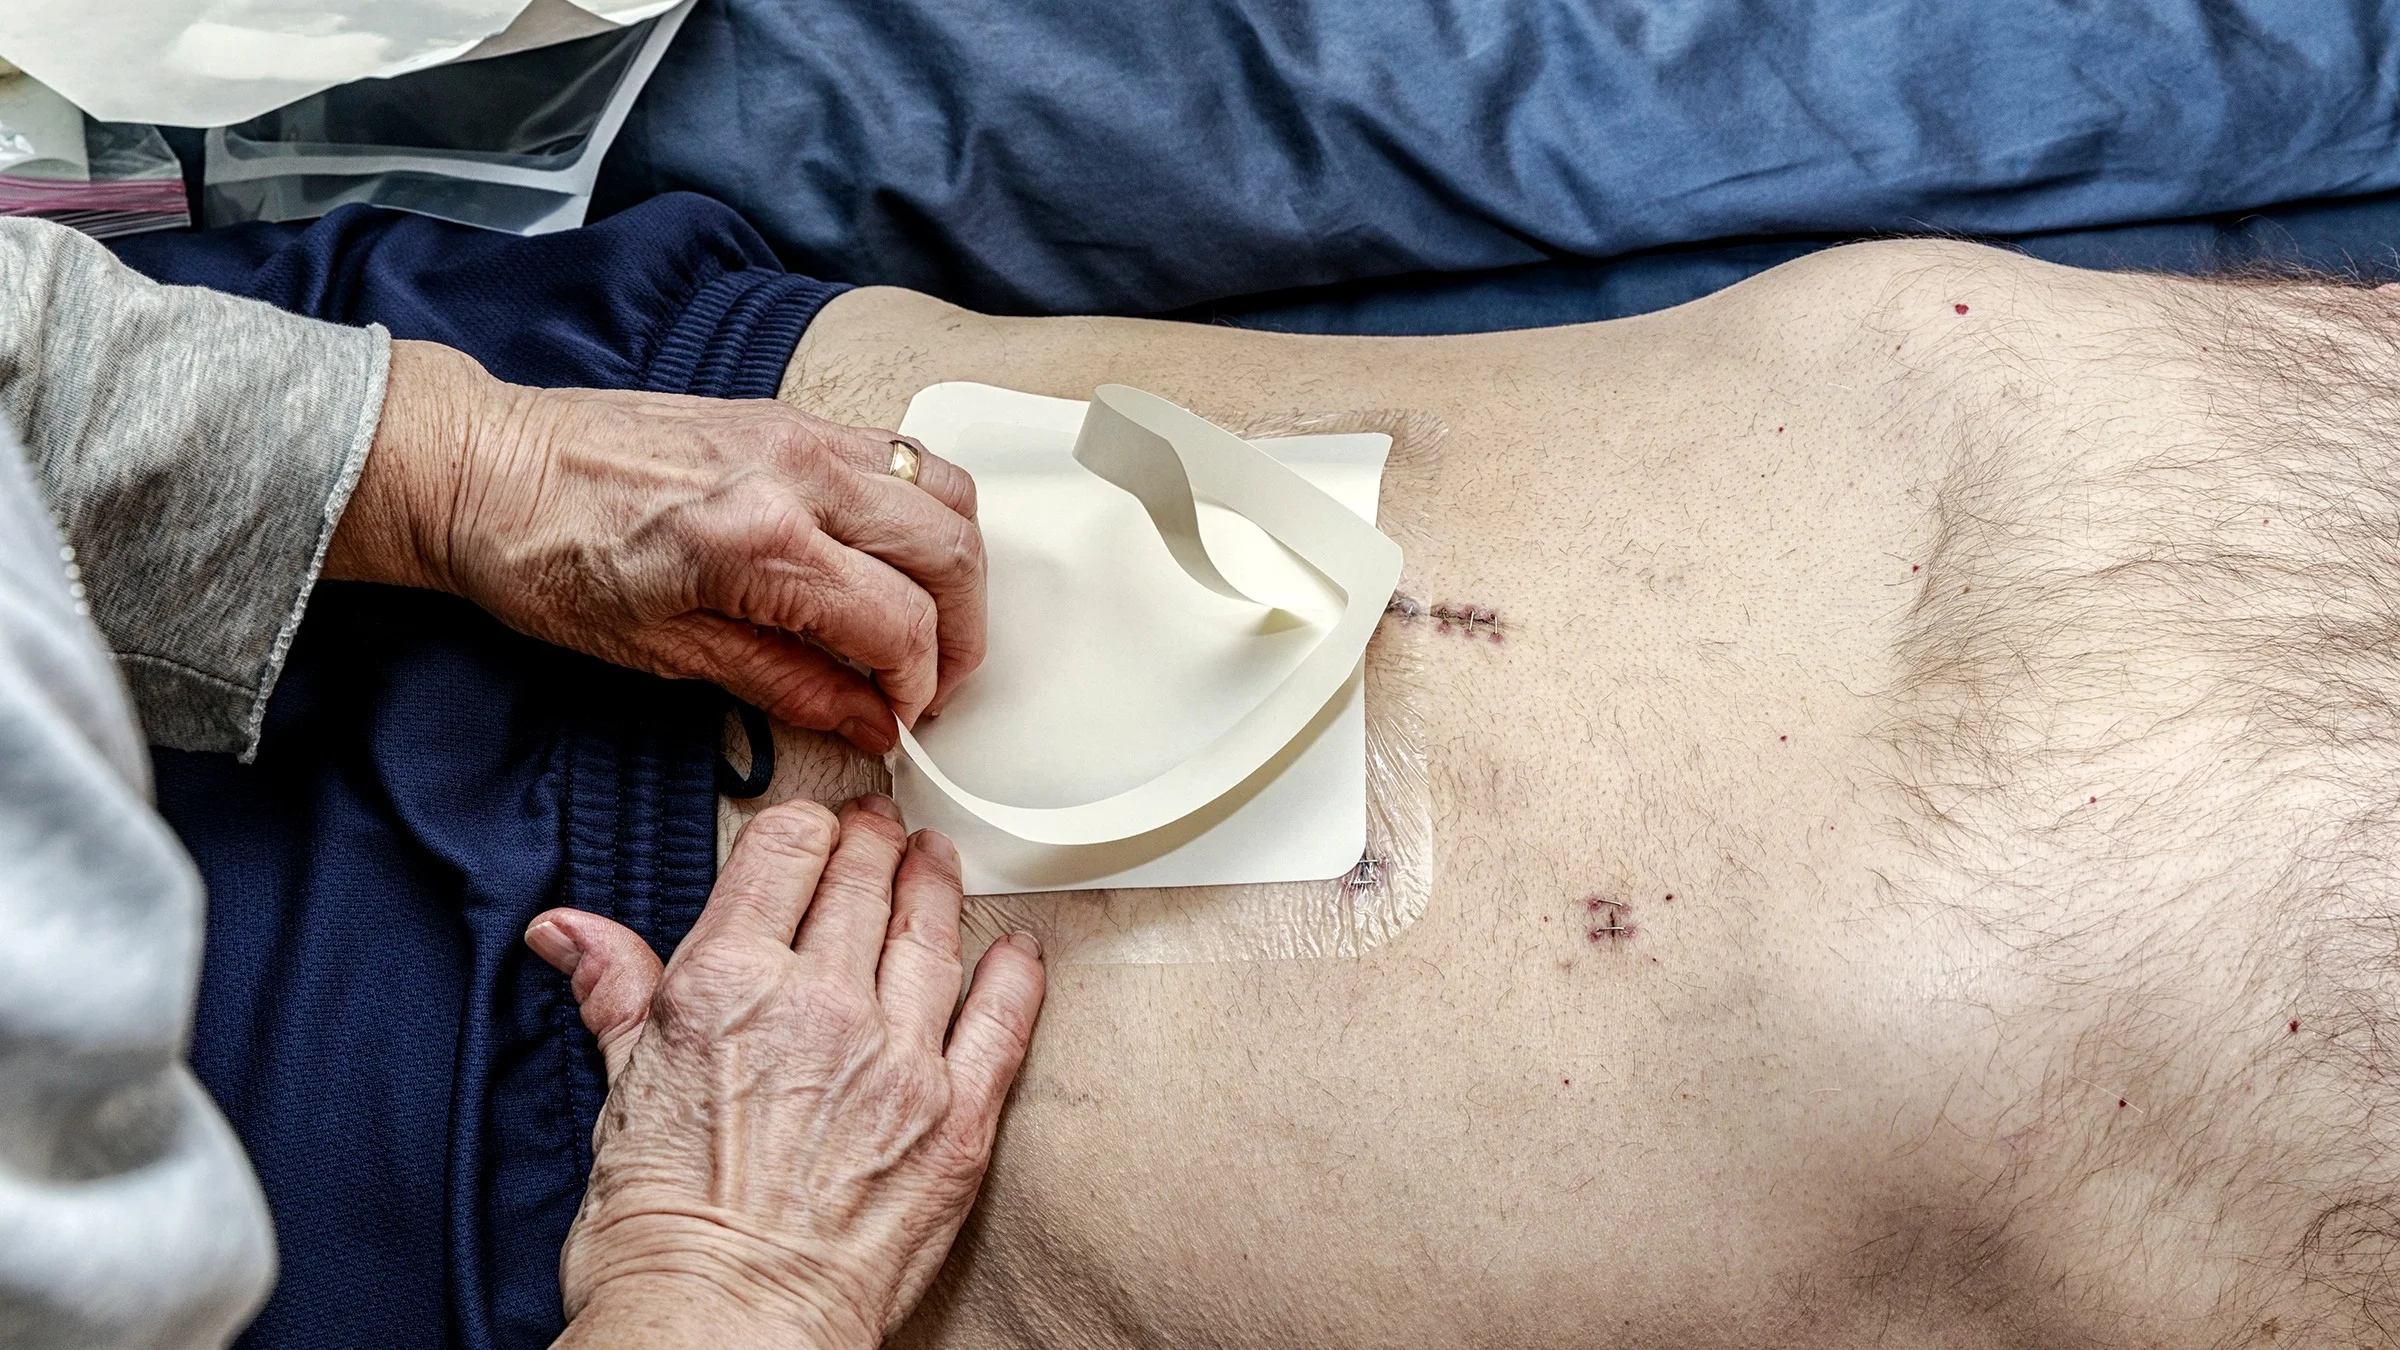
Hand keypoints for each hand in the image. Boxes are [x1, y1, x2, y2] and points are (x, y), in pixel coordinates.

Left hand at [328, 341, 985, 749]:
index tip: (900, 717)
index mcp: (759, 540)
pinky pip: (901, 453)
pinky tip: (892, 556)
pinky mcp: (790, 415)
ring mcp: (800, 432)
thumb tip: (867, 717)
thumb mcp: (663, 653)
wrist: (485, 467)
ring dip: (955, 565)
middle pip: (950, 551)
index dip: (916, 687)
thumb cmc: (543, 557)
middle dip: (961, 634)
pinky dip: (923, 509)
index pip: (900, 623)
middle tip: (932, 683)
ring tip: (924, 620)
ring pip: (946, 489)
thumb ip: (787, 683)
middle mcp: (797, 472)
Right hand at [524, 796, 1044, 1349]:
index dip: (805, 829)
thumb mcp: (619, 1092)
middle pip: (862, 883)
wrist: (721, 1329)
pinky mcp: (955, 1119)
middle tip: (881, 829)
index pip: (784, 854)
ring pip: (930, 935)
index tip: (816, 828)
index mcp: (727, 982)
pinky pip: (1001, 1022)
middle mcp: (820, 1002)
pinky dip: (1012, 976)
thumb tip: (569, 931)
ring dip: (935, 886)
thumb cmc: (659, 1232)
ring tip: (936, 862)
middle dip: (873, 844)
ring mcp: (898, 1058)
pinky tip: (1016, 951)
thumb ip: (615, 993)